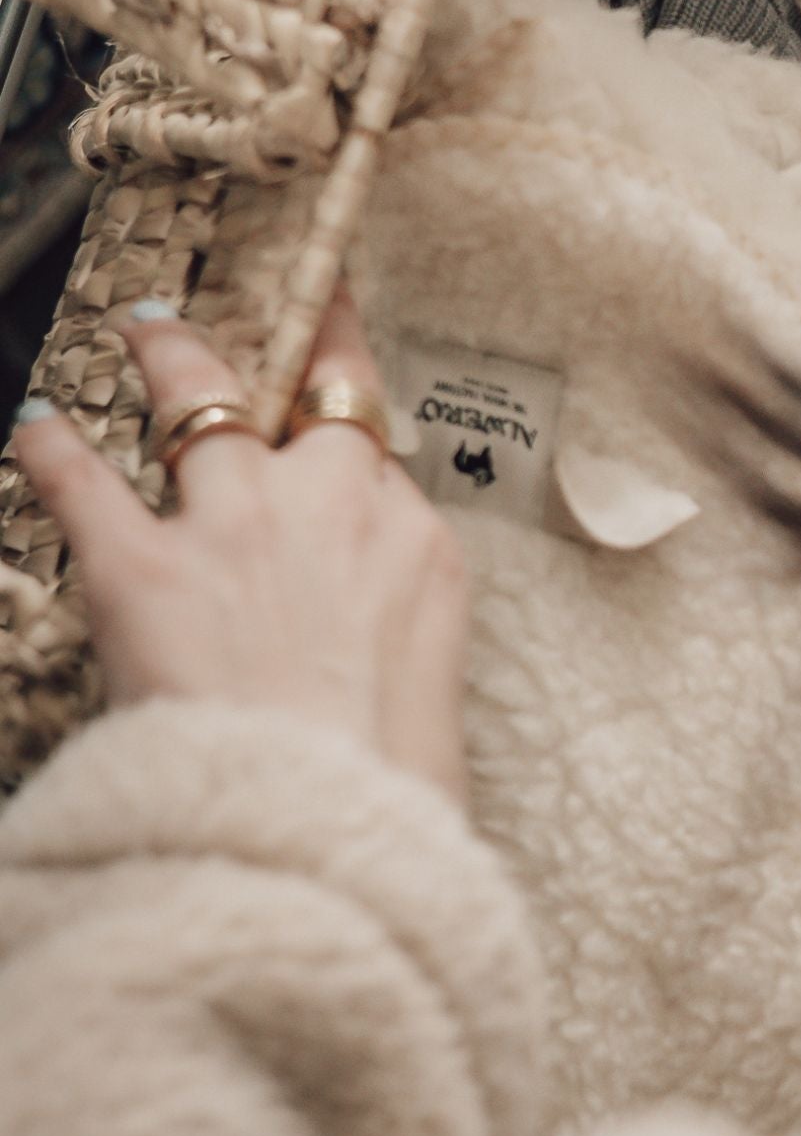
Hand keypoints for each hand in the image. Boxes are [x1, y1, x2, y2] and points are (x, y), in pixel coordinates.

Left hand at [11, 289, 470, 802]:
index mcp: (415, 552)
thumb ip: (389, 639)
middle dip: (298, 340)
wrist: (321, 829)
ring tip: (147, 326)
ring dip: (170, 356)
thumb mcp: (426, 701)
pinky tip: (33, 426)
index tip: (339, 390)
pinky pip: (82, 481)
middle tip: (285, 305)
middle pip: (313, 396)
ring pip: (199, 401)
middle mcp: (333, 511)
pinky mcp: (143, 567)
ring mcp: (237, 527)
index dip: (347, 424)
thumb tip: (358, 645)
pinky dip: (51, 452)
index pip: (376, 461)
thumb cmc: (383, 791)